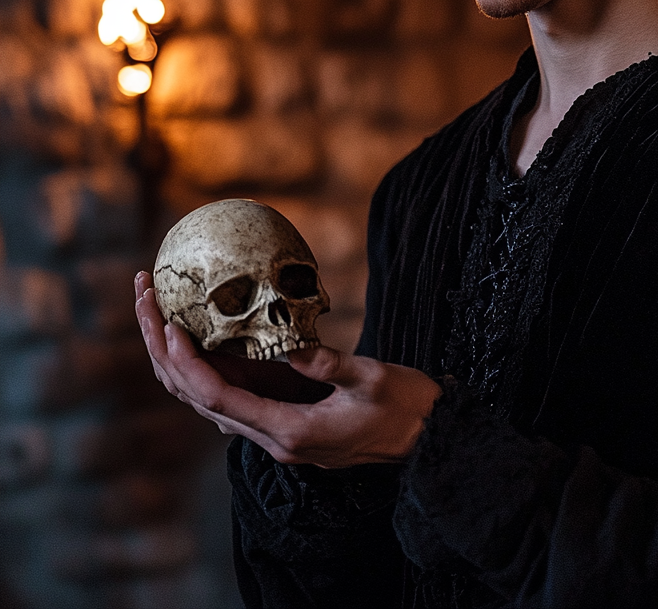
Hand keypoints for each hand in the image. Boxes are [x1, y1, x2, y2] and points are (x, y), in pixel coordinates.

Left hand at [134, 271, 441, 467]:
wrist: (425, 440)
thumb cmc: (404, 407)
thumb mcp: (371, 378)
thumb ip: (328, 363)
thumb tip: (289, 342)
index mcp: (290, 431)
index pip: (219, 397)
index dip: (187, 361)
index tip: (167, 324)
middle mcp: (273, 438)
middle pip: (200, 399)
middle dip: (165, 354)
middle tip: (147, 302)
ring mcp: (277, 432)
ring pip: (210, 400)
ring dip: (179, 361)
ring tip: (159, 314)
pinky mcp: (286, 420)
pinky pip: (234, 395)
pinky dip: (208, 368)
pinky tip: (201, 337)